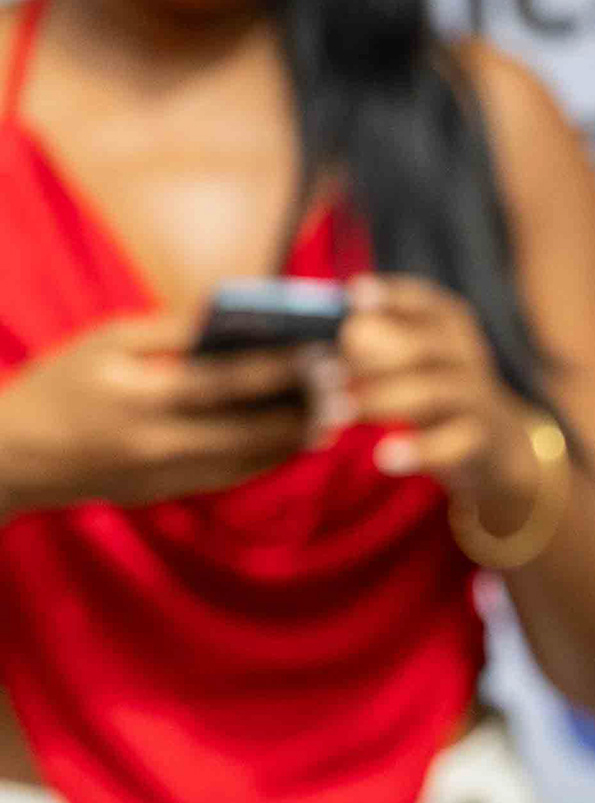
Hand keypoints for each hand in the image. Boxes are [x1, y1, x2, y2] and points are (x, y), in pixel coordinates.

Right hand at [0, 307, 312, 516]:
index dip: (282, 370)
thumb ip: (174, 328)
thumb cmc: (59, 384)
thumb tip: (239, 309)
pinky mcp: (168, 494)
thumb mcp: (106, 343)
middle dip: (306, 409)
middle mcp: (158, 445)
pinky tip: (299, 436)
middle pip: (252, 430)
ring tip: (339, 411)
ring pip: (251, 461)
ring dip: (298, 437)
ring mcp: (165, 477)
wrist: (11, 457)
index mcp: (140, 399)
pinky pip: (234, 477)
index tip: (326, 352)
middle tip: (352, 386)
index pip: (227, 384)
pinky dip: (270, 456)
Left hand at [339, 274, 540, 524]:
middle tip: (322, 372)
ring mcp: (477, 396)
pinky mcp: (481, 438)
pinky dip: (420, 450)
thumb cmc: (430, 391)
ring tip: (337, 413)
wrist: (495, 446)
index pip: (426, 301)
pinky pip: (455, 442)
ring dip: (382, 400)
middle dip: (371, 356)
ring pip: (434, 392)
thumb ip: (371, 339)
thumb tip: (311, 334)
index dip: (392, 296)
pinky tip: (385, 457)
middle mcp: (467, 354)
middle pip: (423, 346)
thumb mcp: (411, 359)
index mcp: (449, 325)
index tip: (354, 295)